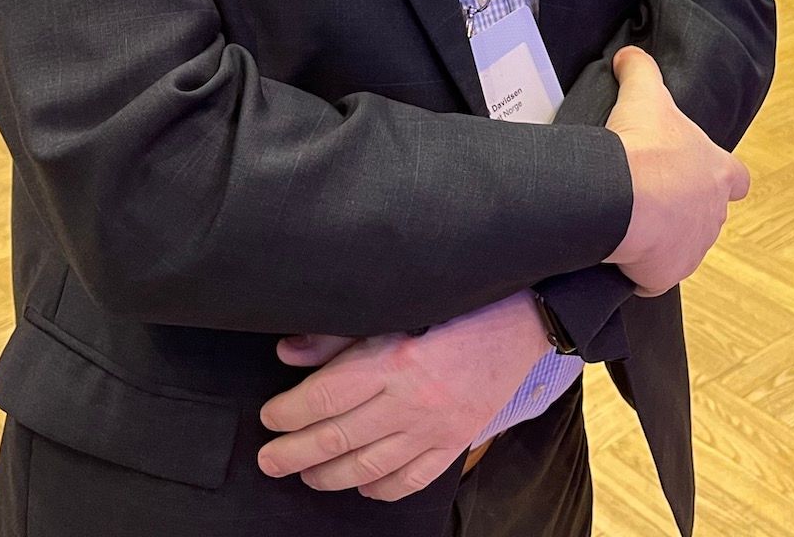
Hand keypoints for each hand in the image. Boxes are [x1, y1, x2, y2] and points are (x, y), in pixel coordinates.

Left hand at [258, 293, 550, 500]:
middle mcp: (412, 402)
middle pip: (337, 437)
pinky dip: (381, 489)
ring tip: (305, 475)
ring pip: (369, 467)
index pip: (324, 398)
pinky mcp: (456, 442)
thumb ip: (340, 335)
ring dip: (329, 475)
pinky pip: (411, 479)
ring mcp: (435, 429)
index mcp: (394, 361)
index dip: (289, 412)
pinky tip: (362, 486)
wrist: (526, 321)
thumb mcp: (397, 307)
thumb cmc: (461, 305)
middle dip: (294, 453)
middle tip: (268, 460)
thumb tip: (289, 353)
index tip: (270, 415)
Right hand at [603, 47, 750, 296]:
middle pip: (707, 215)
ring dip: (662, 241)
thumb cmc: (645, 145)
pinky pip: (653, 277)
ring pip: (682, 248)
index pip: (737, 178)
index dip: (723, 177)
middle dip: (684, 211)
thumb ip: (642, 70)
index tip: (704, 175)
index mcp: (718, 173)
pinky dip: (639, 270)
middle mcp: (713, 214)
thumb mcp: (646, 95)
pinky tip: (619, 255)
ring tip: (630, 225)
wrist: (626, 196)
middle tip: (651, 199)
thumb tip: (629, 53)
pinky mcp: (666, 276)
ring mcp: (693, 249)